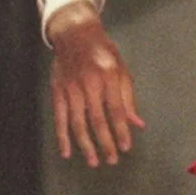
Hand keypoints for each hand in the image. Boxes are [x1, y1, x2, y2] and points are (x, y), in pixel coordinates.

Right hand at [48, 1, 144, 167]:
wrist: (75, 33)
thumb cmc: (103, 51)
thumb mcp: (121, 68)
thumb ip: (128, 97)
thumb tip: (138, 123)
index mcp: (108, 75)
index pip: (116, 109)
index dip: (121, 130)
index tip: (126, 147)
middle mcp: (89, 83)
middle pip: (97, 120)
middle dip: (105, 142)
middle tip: (112, 160)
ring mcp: (71, 88)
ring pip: (77, 123)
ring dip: (86, 145)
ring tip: (94, 161)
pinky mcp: (57, 91)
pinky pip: (59, 118)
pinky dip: (63, 136)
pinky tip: (68, 151)